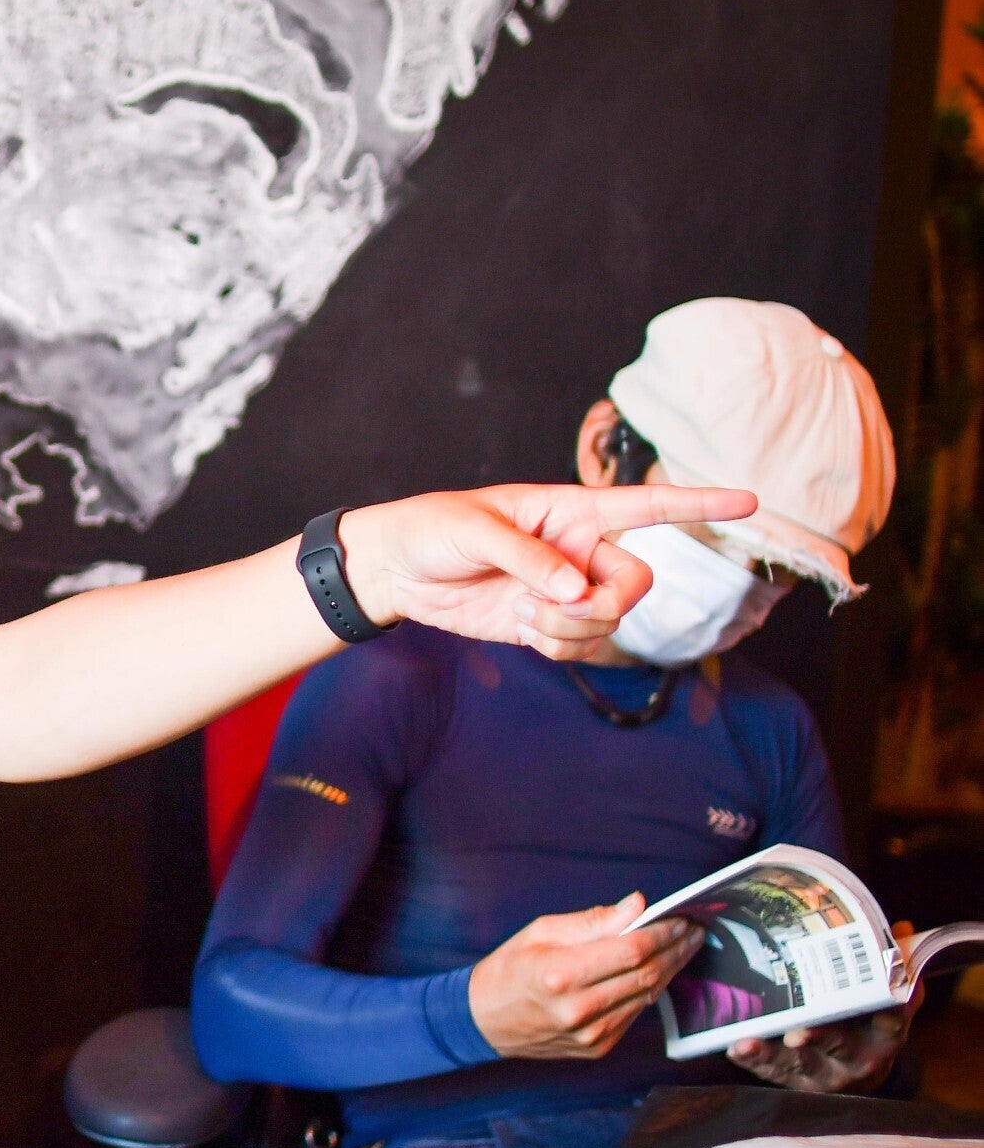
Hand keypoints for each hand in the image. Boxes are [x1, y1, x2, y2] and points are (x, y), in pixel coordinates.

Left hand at [338, 484, 756, 660]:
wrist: (397, 569)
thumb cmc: (434, 529)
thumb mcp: (477, 531)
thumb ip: (530, 558)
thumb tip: (576, 590)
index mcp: (572, 510)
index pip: (646, 505)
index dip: (699, 502)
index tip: (750, 500)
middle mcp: (580, 550)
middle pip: (636, 583)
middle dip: (605, 604)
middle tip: (556, 604)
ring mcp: (566, 590)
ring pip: (610, 621)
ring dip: (574, 628)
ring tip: (525, 613)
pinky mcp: (545, 624)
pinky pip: (581, 646)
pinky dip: (561, 647)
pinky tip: (526, 630)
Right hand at [469, 894, 704, 1059]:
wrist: (484, 1020)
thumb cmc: (510, 969)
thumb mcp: (541, 931)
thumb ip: (593, 921)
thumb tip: (637, 906)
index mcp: (560, 974)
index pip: (630, 951)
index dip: (662, 932)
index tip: (681, 918)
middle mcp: (578, 1009)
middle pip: (647, 974)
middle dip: (676, 949)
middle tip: (693, 930)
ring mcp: (591, 1033)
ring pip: (648, 996)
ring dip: (671, 969)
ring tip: (683, 947)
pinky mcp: (598, 1047)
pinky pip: (636, 1014)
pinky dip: (651, 990)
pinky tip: (658, 971)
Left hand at [728, 922, 917, 1091]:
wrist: (862, 1073)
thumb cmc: (869, 1025)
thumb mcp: (888, 1002)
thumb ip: (892, 968)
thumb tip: (902, 928)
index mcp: (885, 1035)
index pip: (890, 1022)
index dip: (887, 1013)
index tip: (877, 1005)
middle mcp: (858, 1058)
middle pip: (838, 1045)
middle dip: (818, 1037)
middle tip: (797, 1033)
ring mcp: (826, 1073)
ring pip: (799, 1063)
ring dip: (771, 1053)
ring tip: (748, 1043)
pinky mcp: (798, 1081)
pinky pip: (774, 1072)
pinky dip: (754, 1061)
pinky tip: (736, 1049)